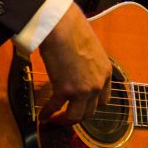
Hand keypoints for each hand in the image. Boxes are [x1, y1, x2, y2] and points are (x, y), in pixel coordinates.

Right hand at [36, 4, 111, 124]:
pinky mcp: (65, 90)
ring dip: (65, 120)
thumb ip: (88, 63)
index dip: (92, 104)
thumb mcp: (91, 48)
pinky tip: (42, 116)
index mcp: (105, 72)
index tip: (83, 106)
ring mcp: (82, 90)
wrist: (62, 27)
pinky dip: (47, 113)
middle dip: (79, 115)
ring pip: (75, 116)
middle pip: (91, 111)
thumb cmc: (74, 30)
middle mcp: (97, 84)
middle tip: (68, 116)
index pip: (104, 98)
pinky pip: (55, 107)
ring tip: (55, 120)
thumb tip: (78, 66)